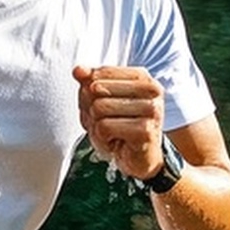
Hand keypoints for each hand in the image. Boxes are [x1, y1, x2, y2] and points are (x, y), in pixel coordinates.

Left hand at [73, 65, 165, 180]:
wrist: (140, 158)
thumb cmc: (121, 126)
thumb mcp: (100, 100)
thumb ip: (89, 82)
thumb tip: (78, 70)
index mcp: (142, 77)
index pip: (99, 73)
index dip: (88, 92)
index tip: (102, 105)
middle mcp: (151, 90)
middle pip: (96, 89)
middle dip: (91, 110)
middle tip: (106, 122)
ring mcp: (151, 110)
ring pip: (99, 108)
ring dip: (96, 125)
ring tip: (111, 133)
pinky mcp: (145, 130)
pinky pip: (104, 128)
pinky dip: (101, 139)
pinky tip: (115, 143)